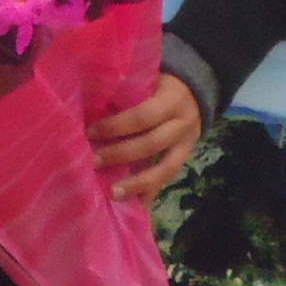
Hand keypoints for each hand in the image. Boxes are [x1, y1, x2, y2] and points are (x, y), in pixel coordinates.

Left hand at [89, 73, 201, 203]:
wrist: (197, 88)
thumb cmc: (159, 81)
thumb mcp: (148, 78)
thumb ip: (126, 91)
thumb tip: (89, 108)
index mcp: (171, 98)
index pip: (144, 115)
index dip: (117, 126)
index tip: (91, 133)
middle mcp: (183, 122)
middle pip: (152, 143)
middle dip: (121, 154)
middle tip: (93, 162)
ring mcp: (188, 143)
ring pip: (166, 168)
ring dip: (138, 184)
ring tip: (113, 194)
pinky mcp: (187, 157)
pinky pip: (170, 179)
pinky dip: (152, 193)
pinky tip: (137, 207)